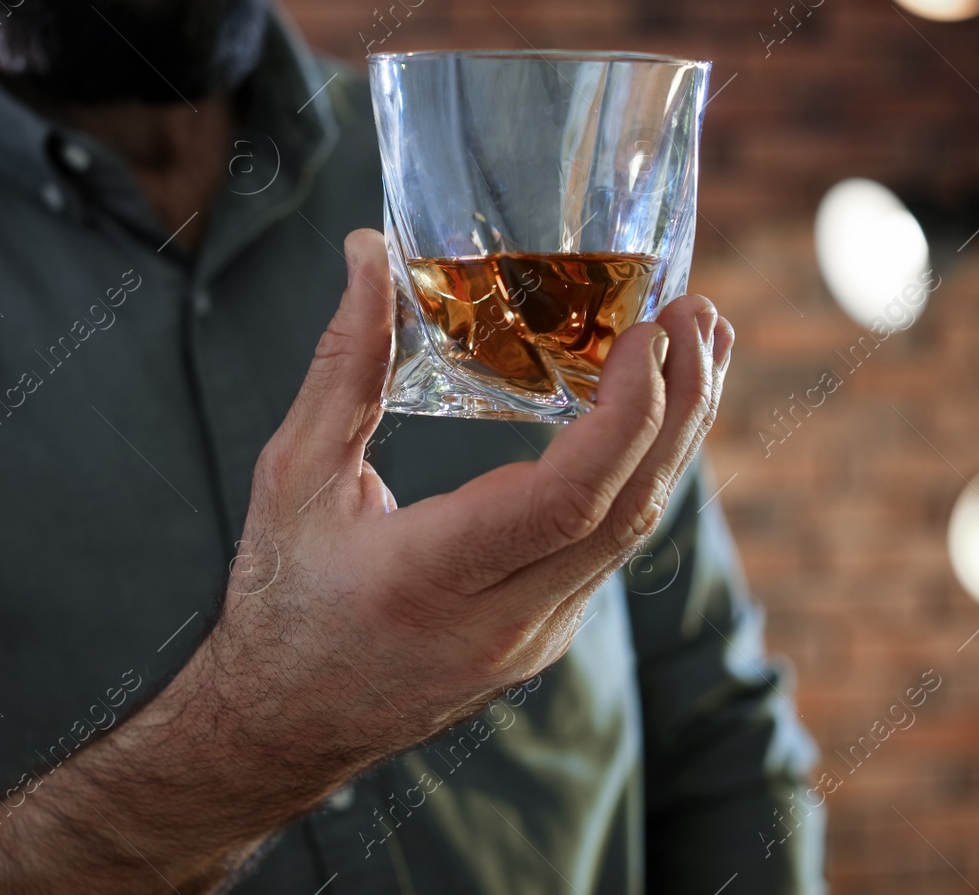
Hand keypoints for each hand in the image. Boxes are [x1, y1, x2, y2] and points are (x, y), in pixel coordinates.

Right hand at [0, 228, 731, 894]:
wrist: (285, 725)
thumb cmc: (280, 595)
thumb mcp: (293, 474)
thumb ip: (344, 364)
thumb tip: (369, 253)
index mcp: (429, 578)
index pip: (564, 501)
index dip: (626, 415)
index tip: (652, 333)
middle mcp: (501, 621)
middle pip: (628, 513)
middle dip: (680, 407)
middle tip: (697, 312)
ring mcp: (536, 637)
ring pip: (634, 532)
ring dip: (676, 436)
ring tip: (696, 345)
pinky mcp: (548, 635)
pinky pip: (612, 547)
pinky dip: (642, 471)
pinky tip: (649, 411)